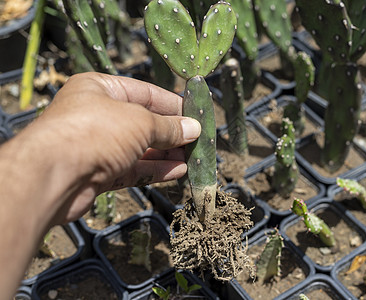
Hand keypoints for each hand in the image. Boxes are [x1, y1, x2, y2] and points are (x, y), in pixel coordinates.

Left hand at [14, 72, 200, 223]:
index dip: (173, 104)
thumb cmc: (95, 132)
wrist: (53, 175)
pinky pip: (133, 169)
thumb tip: (193, 129)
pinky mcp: (98, 173)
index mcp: (100, 89)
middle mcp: (97, 115)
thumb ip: (168, 127)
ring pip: (140, 149)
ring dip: (167, 154)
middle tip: (198, 140)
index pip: (145, 93)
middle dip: (172, 133)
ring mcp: (97, 146)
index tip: (196, 114)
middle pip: (143, 123)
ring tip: (193, 158)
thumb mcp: (140, 122)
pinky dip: (155, 170)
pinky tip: (178, 171)